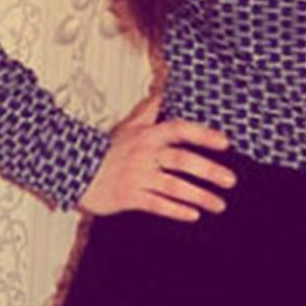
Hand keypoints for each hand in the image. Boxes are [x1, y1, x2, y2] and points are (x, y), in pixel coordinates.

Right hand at [77, 93, 235, 219]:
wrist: (74, 171)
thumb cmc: (108, 150)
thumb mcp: (129, 128)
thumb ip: (150, 112)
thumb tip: (165, 90)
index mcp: (147, 135)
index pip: (179, 129)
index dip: (203, 135)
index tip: (226, 142)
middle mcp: (144, 154)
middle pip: (181, 160)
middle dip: (208, 170)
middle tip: (231, 180)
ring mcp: (136, 176)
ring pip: (173, 185)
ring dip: (199, 195)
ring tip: (219, 204)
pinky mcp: (128, 197)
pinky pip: (156, 204)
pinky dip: (175, 209)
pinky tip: (193, 215)